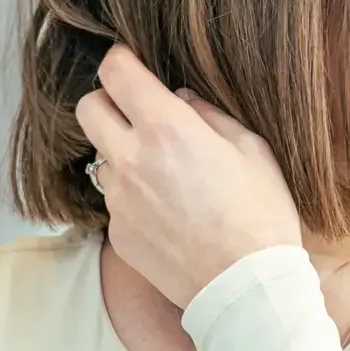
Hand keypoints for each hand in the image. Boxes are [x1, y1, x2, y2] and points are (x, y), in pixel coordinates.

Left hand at [73, 43, 302, 311]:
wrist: (247, 289)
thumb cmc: (261, 217)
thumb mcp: (252, 150)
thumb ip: (210, 115)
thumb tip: (182, 99)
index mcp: (166, 128)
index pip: (115, 71)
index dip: (122, 61)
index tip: (133, 66)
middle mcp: (131, 159)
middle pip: (88, 108)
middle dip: (108, 103)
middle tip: (137, 115)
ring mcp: (120, 201)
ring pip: (101, 159)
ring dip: (122, 157)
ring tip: (162, 176)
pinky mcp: (119, 234)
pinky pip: (116, 203)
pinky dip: (134, 201)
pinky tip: (168, 216)